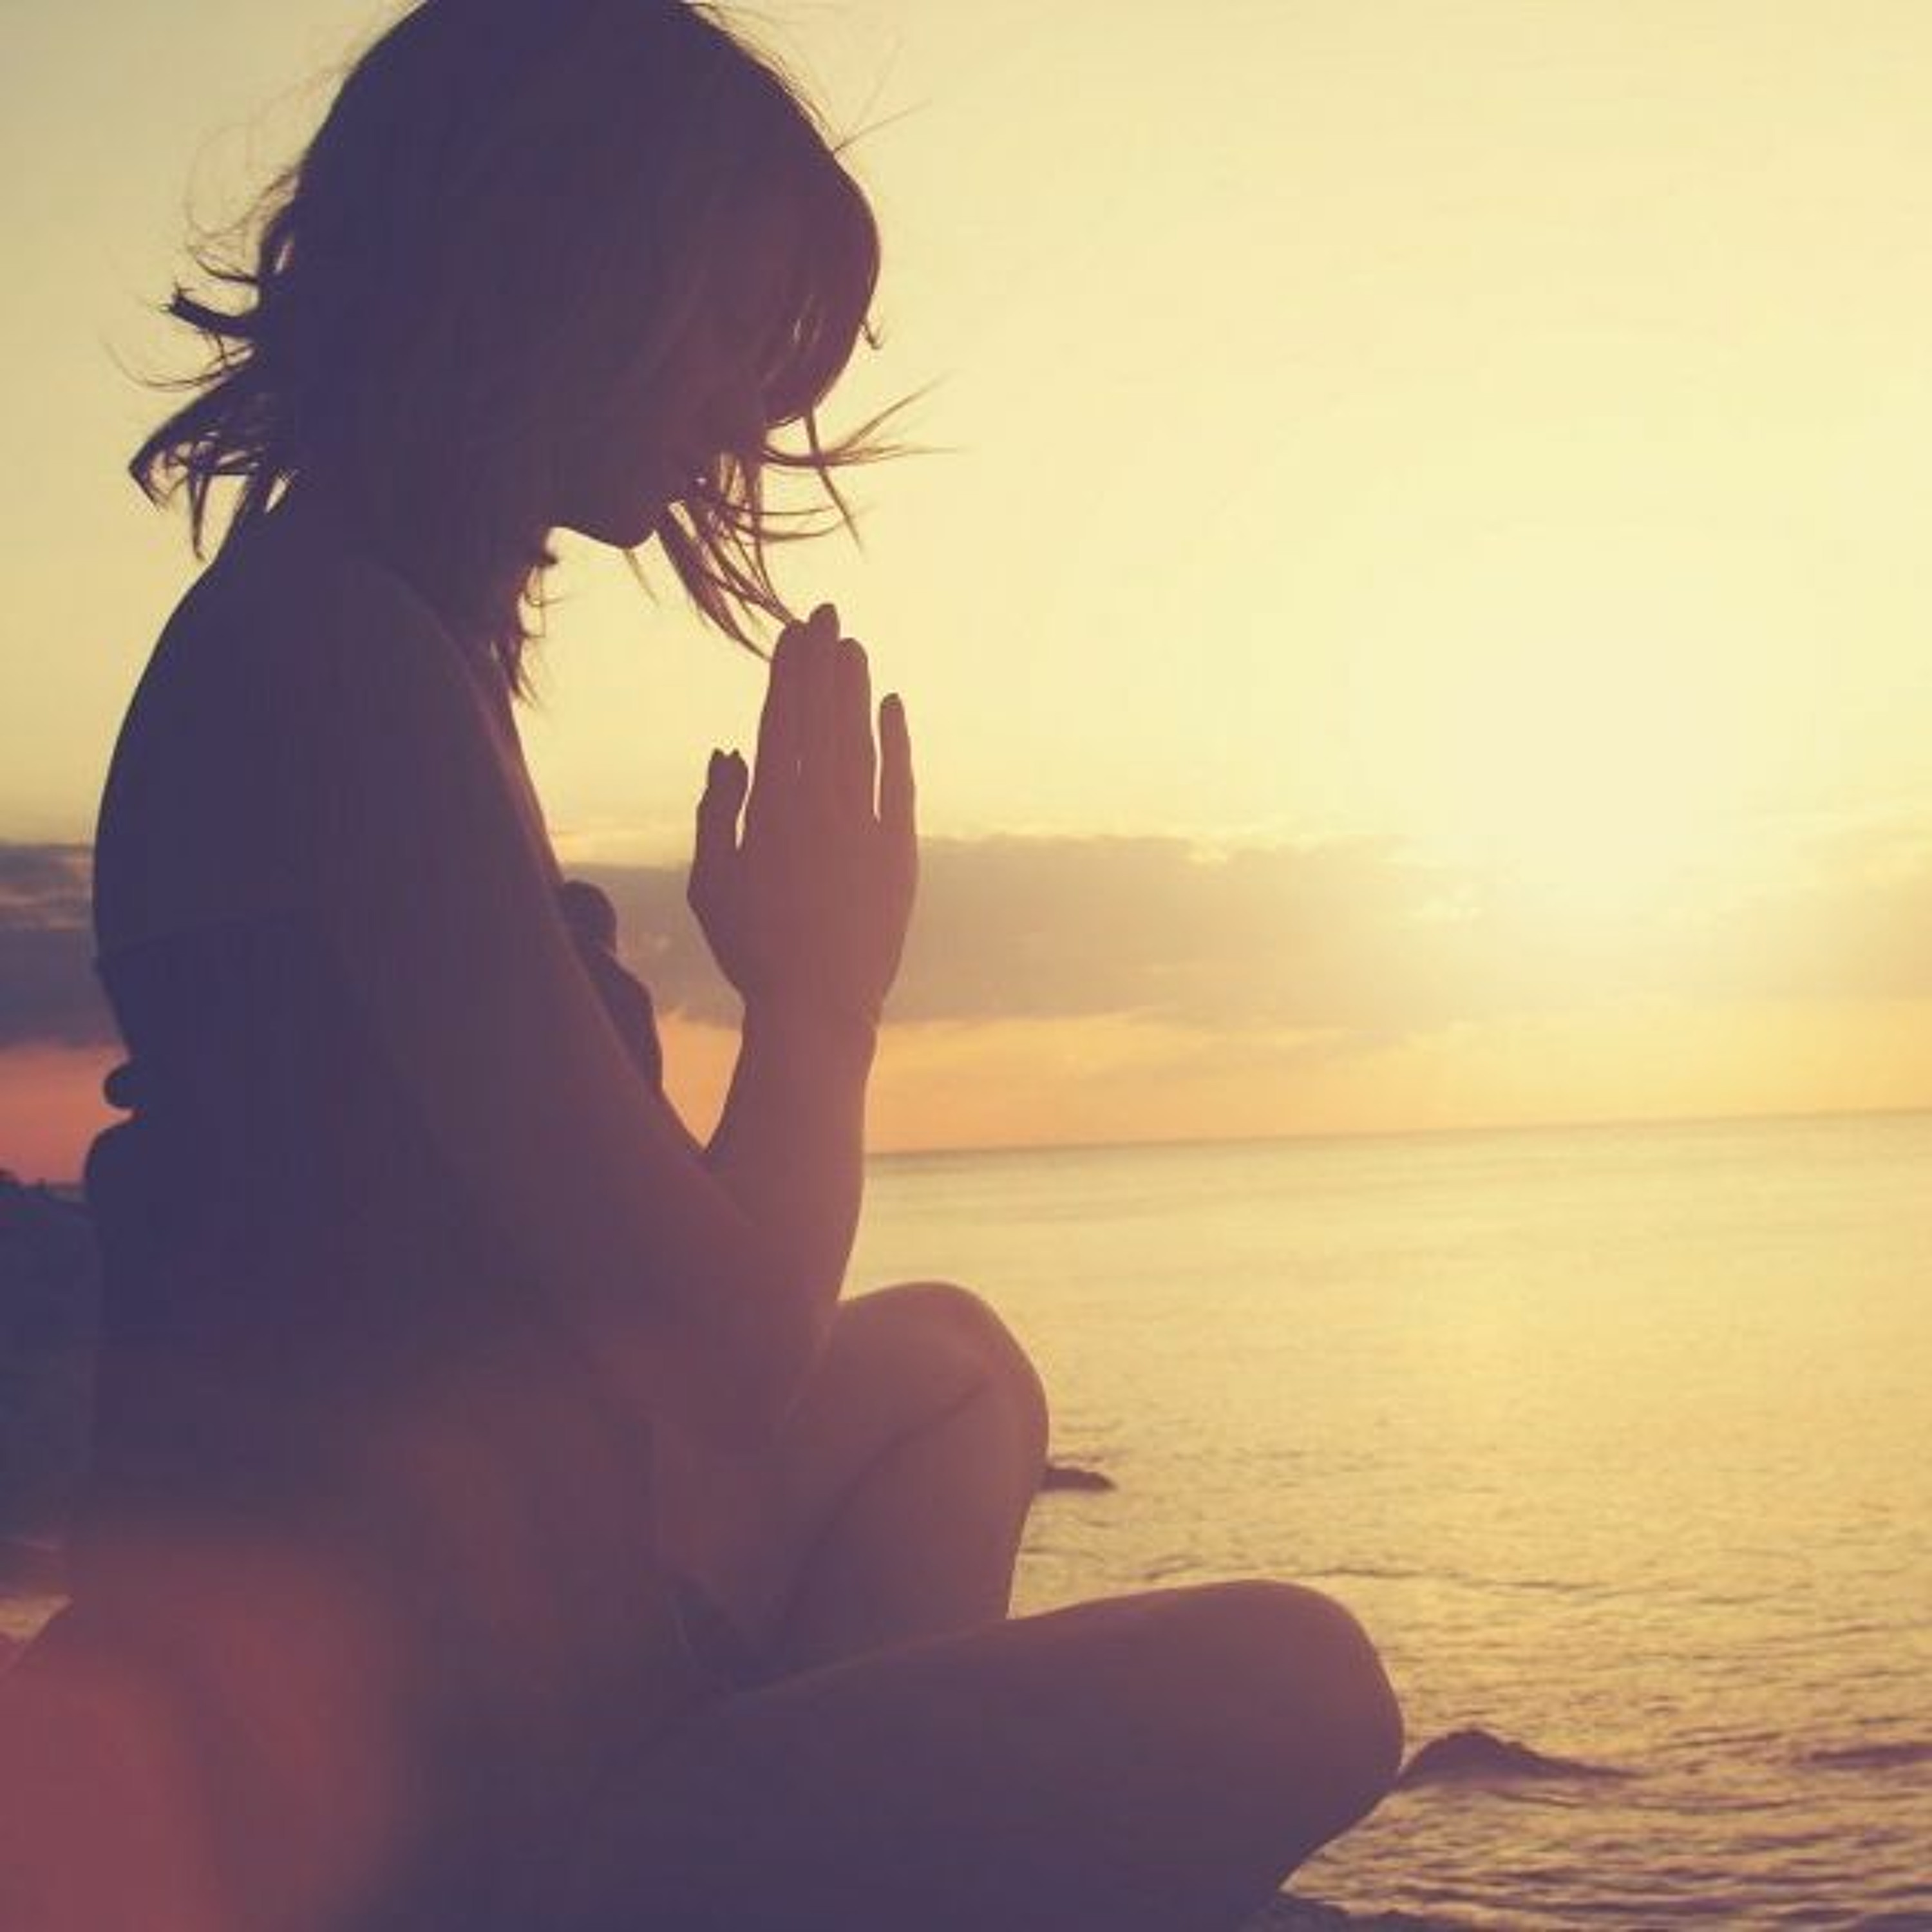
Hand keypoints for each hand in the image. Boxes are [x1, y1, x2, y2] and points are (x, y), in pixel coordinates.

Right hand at [687, 603, 917, 1029]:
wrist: (818, 1007)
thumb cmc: (753, 949)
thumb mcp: (711, 881)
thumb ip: (717, 810)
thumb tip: (729, 751)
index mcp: (768, 810)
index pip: (779, 721)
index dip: (786, 672)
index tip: (792, 633)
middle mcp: (817, 805)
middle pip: (820, 716)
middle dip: (821, 661)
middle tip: (826, 615)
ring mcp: (862, 826)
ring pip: (858, 739)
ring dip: (854, 689)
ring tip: (852, 646)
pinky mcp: (898, 852)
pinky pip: (897, 781)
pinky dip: (895, 741)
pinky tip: (891, 705)